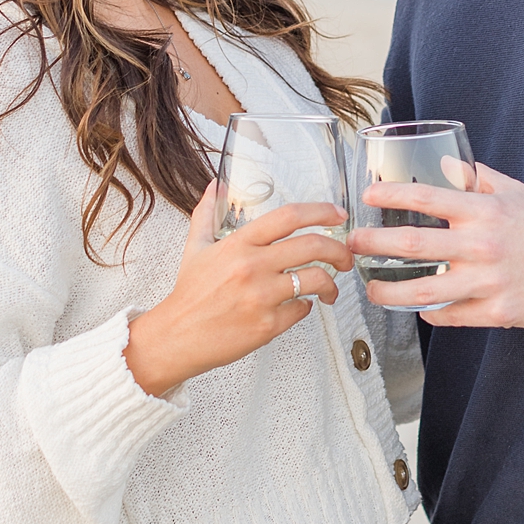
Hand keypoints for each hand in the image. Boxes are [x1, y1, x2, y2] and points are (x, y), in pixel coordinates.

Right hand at [126, 185, 351, 396]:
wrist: (177, 337)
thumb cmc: (189, 294)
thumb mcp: (195, 248)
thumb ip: (206, 214)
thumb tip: (214, 186)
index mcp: (239, 243)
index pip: (289, 216)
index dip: (320, 211)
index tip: (338, 214)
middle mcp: (252, 266)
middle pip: (313, 246)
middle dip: (340, 250)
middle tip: (346, 257)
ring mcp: (262, 296)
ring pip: (316, 279)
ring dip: (331, 284)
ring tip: (329, 290)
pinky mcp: (267, 325)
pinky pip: (302, 310)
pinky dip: (306, 307)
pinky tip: (298, 306)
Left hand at [346, 162, 523, 332]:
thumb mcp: (514, 191)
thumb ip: (476, 178)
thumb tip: (443, 161)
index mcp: (485, 211)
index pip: (429, 200)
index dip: (393, 197)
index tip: (367, 198)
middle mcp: (484, 246)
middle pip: (415, 247)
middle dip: (375, 246)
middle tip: (350, 245)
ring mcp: (490, 281)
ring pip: (426, 291)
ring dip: (389, 292)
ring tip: (370, 289)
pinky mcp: (498, 311)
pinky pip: (452, 315)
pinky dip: (430, 312)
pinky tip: (416, 306)